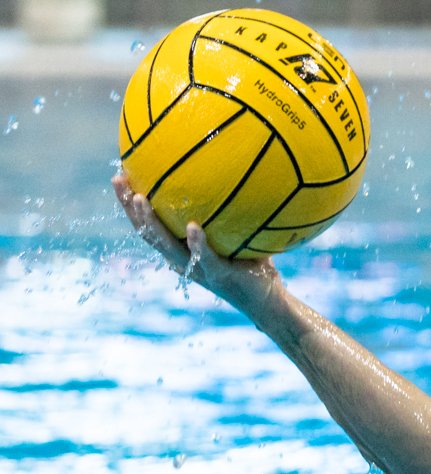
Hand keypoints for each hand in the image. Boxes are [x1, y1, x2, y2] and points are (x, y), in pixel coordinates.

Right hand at [113, 174, 281, 314]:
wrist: (268, 301)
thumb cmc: (254, 264)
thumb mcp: (238, 234)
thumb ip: (230, 210)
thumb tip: (234, 172)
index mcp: (182, 249)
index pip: (150, 224)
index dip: (131, 204)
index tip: (120, 176)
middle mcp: (183, 259)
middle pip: (147, 232)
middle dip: (129, 207)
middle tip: (118, 180)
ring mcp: (198, 269)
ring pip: (167, 246)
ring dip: (151, 223)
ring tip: (140, 199)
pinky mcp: (218, 276)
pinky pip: (204, 257)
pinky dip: (197, 242)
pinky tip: (193, 226)